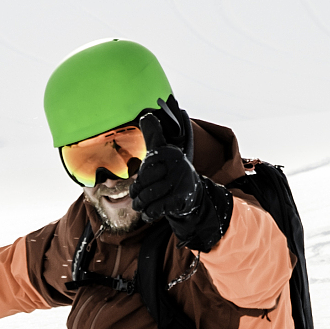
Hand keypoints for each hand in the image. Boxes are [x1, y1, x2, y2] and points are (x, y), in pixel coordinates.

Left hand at [132, 99, 231, 249]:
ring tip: (141, 204)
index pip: (145, 168)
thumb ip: (153, 135)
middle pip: (143, 182)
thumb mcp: (162, 151)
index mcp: (170, 152)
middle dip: (137, 192)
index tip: (142, 182)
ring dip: (141, 204)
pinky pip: (156, 208)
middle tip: (138, 196)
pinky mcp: (181, 199)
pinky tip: (149, 212)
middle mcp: (177, 164)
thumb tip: (147, 115)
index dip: (140, 179)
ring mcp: (180, 182)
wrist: (191, 194)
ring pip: (147, 196)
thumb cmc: (170, 171)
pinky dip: (149, 212)